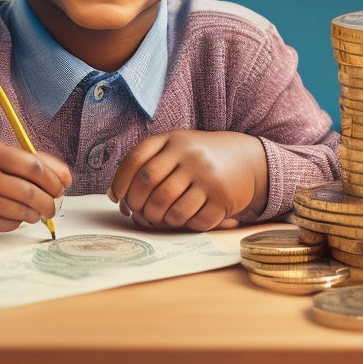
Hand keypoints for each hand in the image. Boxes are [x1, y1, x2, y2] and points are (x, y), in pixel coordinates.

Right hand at [0, 138, 70, 238]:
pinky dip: (16, 223)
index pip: (34, 166)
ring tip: (35, 211)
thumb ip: (28, 161)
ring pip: (20, 211)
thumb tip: (67, 177)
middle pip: (29, 192)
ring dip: (34, 214)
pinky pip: (5, 224)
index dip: (54, 179)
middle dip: (49, 202)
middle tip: (53, 206)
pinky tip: (13, 217)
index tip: (62, 187)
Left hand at [107, 130, 266, 230]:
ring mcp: (207, 176)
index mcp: (173, 139)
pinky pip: (192, 220)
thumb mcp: (176, 147)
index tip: (118, 196)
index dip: (121, 180)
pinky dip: (181, 224)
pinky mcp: (222, 198)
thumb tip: (115, 195)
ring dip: (157, 218)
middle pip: (149, 183)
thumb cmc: (199, 158)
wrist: (247, 159)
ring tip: (157, 218)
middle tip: (136, 212)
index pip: (136, 159)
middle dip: (136, 203)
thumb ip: (147, 163)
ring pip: (168, 206)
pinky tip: (180, 219)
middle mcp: (190, 154)